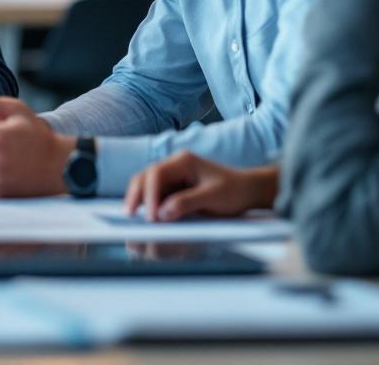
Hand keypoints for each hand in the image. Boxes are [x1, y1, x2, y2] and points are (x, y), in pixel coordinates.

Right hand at [124, 152, 278, 221]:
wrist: (248, 190)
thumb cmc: (234, 191)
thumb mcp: (213, 198)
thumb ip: (187, 203)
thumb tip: (163, 213)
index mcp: (183, 161)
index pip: (156, 174)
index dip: (150, 194)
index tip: (152, 216)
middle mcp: (174, 165)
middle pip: (145, 176)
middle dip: (136, 195)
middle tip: (129, 215)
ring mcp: (172, 176)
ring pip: (146, 184)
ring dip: (140, 200)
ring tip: (133, 216)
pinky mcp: (173, 187)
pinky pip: (154, 194)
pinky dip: (148, 204)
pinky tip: (145, 215)